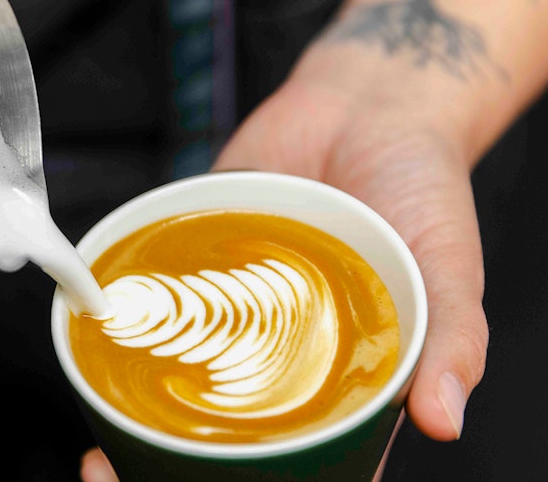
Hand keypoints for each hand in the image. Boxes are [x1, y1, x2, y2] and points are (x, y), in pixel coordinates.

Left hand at [80, 72, 487, 480]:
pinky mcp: (199, 251)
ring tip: (95, 405)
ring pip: (173, 362)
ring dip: (129, 390)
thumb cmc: (422, 189)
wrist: (371, 101)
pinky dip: (127, 305)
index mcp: (341, 375)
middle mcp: (278, 348)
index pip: (294, 457)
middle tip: (107, 468)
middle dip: (162, 451)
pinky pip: (157, 285)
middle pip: (215, 422)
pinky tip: (99, 321)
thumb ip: (452, 338)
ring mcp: (232, 303)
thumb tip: (445, 420)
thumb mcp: (452, 264)